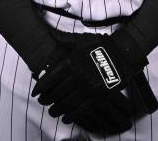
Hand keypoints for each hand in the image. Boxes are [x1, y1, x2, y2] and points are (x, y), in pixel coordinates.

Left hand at [32, 33, 147, 132]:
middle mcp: (77, 76)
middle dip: (47, 99)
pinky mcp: (97, 96)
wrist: (122, 53)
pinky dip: (71, 115)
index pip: (50, 78)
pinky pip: (80, 110)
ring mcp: (87, 88)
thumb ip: (65, 43)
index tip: (35, 93)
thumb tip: (52, 39)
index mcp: (71, 62)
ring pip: (66, 103)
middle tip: (42, 102)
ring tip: (52, 111)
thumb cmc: (100, 46)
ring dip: (57, 109)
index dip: (41, 87)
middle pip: (56, 92)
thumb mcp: (80, 42)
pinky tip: (65, 117)